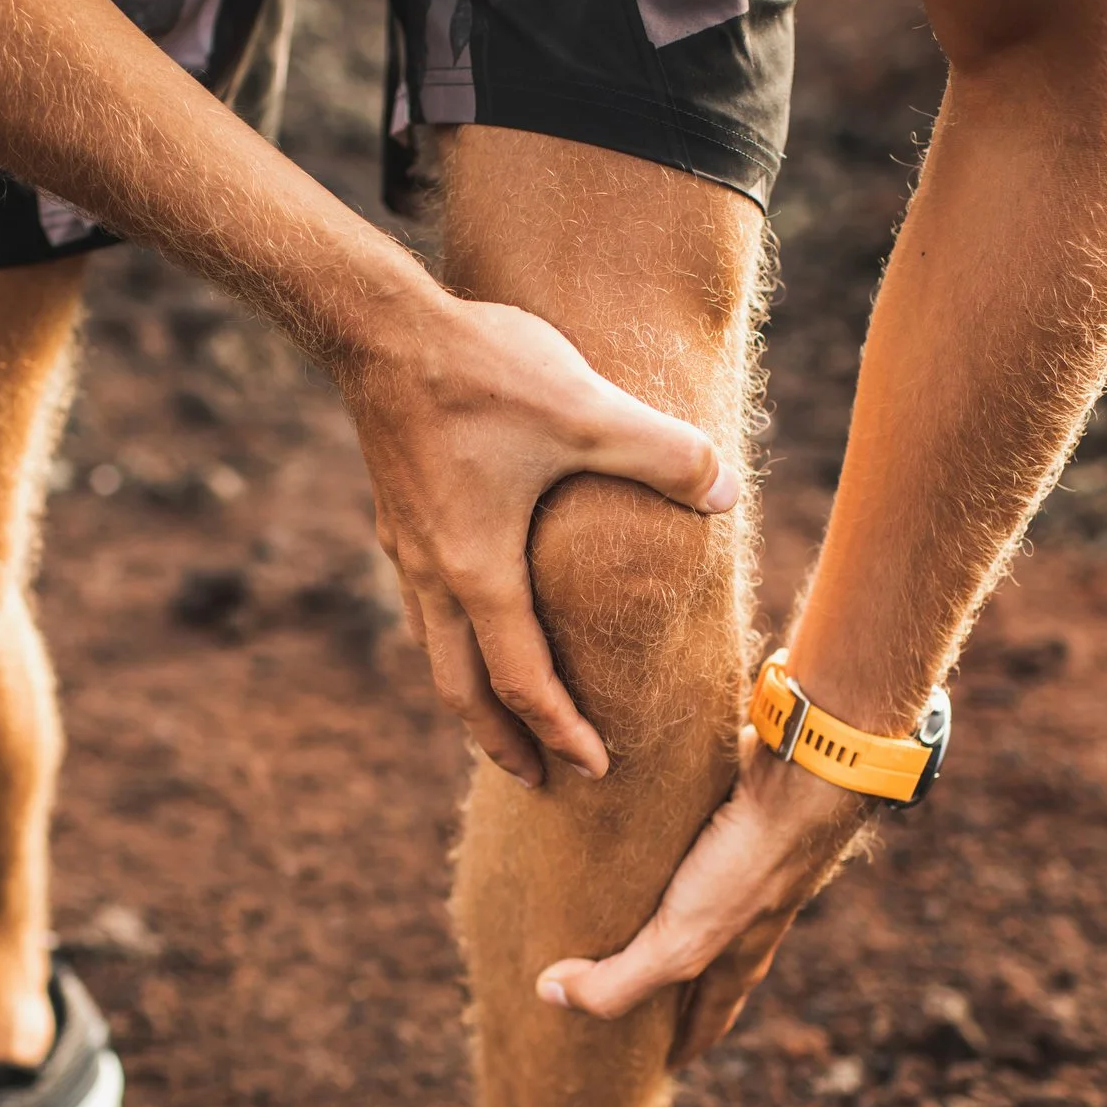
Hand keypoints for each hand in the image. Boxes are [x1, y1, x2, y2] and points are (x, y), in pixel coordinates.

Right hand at [342, 293, 739, 786]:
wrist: (379, 326)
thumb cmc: (483, 372)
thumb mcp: (590, 410)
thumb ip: (666, 456)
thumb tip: (727, 492)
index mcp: (480, 572)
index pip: (523, 682)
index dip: (563, 732)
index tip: (595, 770)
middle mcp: (434, 574)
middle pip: (461, 690)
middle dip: (502, 742)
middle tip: (536, 780)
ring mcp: (406, 545)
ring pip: (434, 647)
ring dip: (470, 691)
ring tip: (502, 713)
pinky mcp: (396, 513)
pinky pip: (423, 603)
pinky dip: (452, 636)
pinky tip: (474, 613)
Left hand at [535, 733, 870, 1065]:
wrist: (796, 781)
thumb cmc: (745, 867)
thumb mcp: (679, 942)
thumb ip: (619, 979)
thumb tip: (550, 994)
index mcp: (736, 961)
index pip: (710, 1021)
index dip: (684, 1046)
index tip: (661, 1067)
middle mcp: (743, 922)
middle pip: (703, 969)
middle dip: (669, 990)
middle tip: (631, 999)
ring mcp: (737, 870)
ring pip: (693, 909)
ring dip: (660, 921)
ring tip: (618, 919)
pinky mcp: (723, 822)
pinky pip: (684, 853)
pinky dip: (657, 861)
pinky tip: (631, 845)